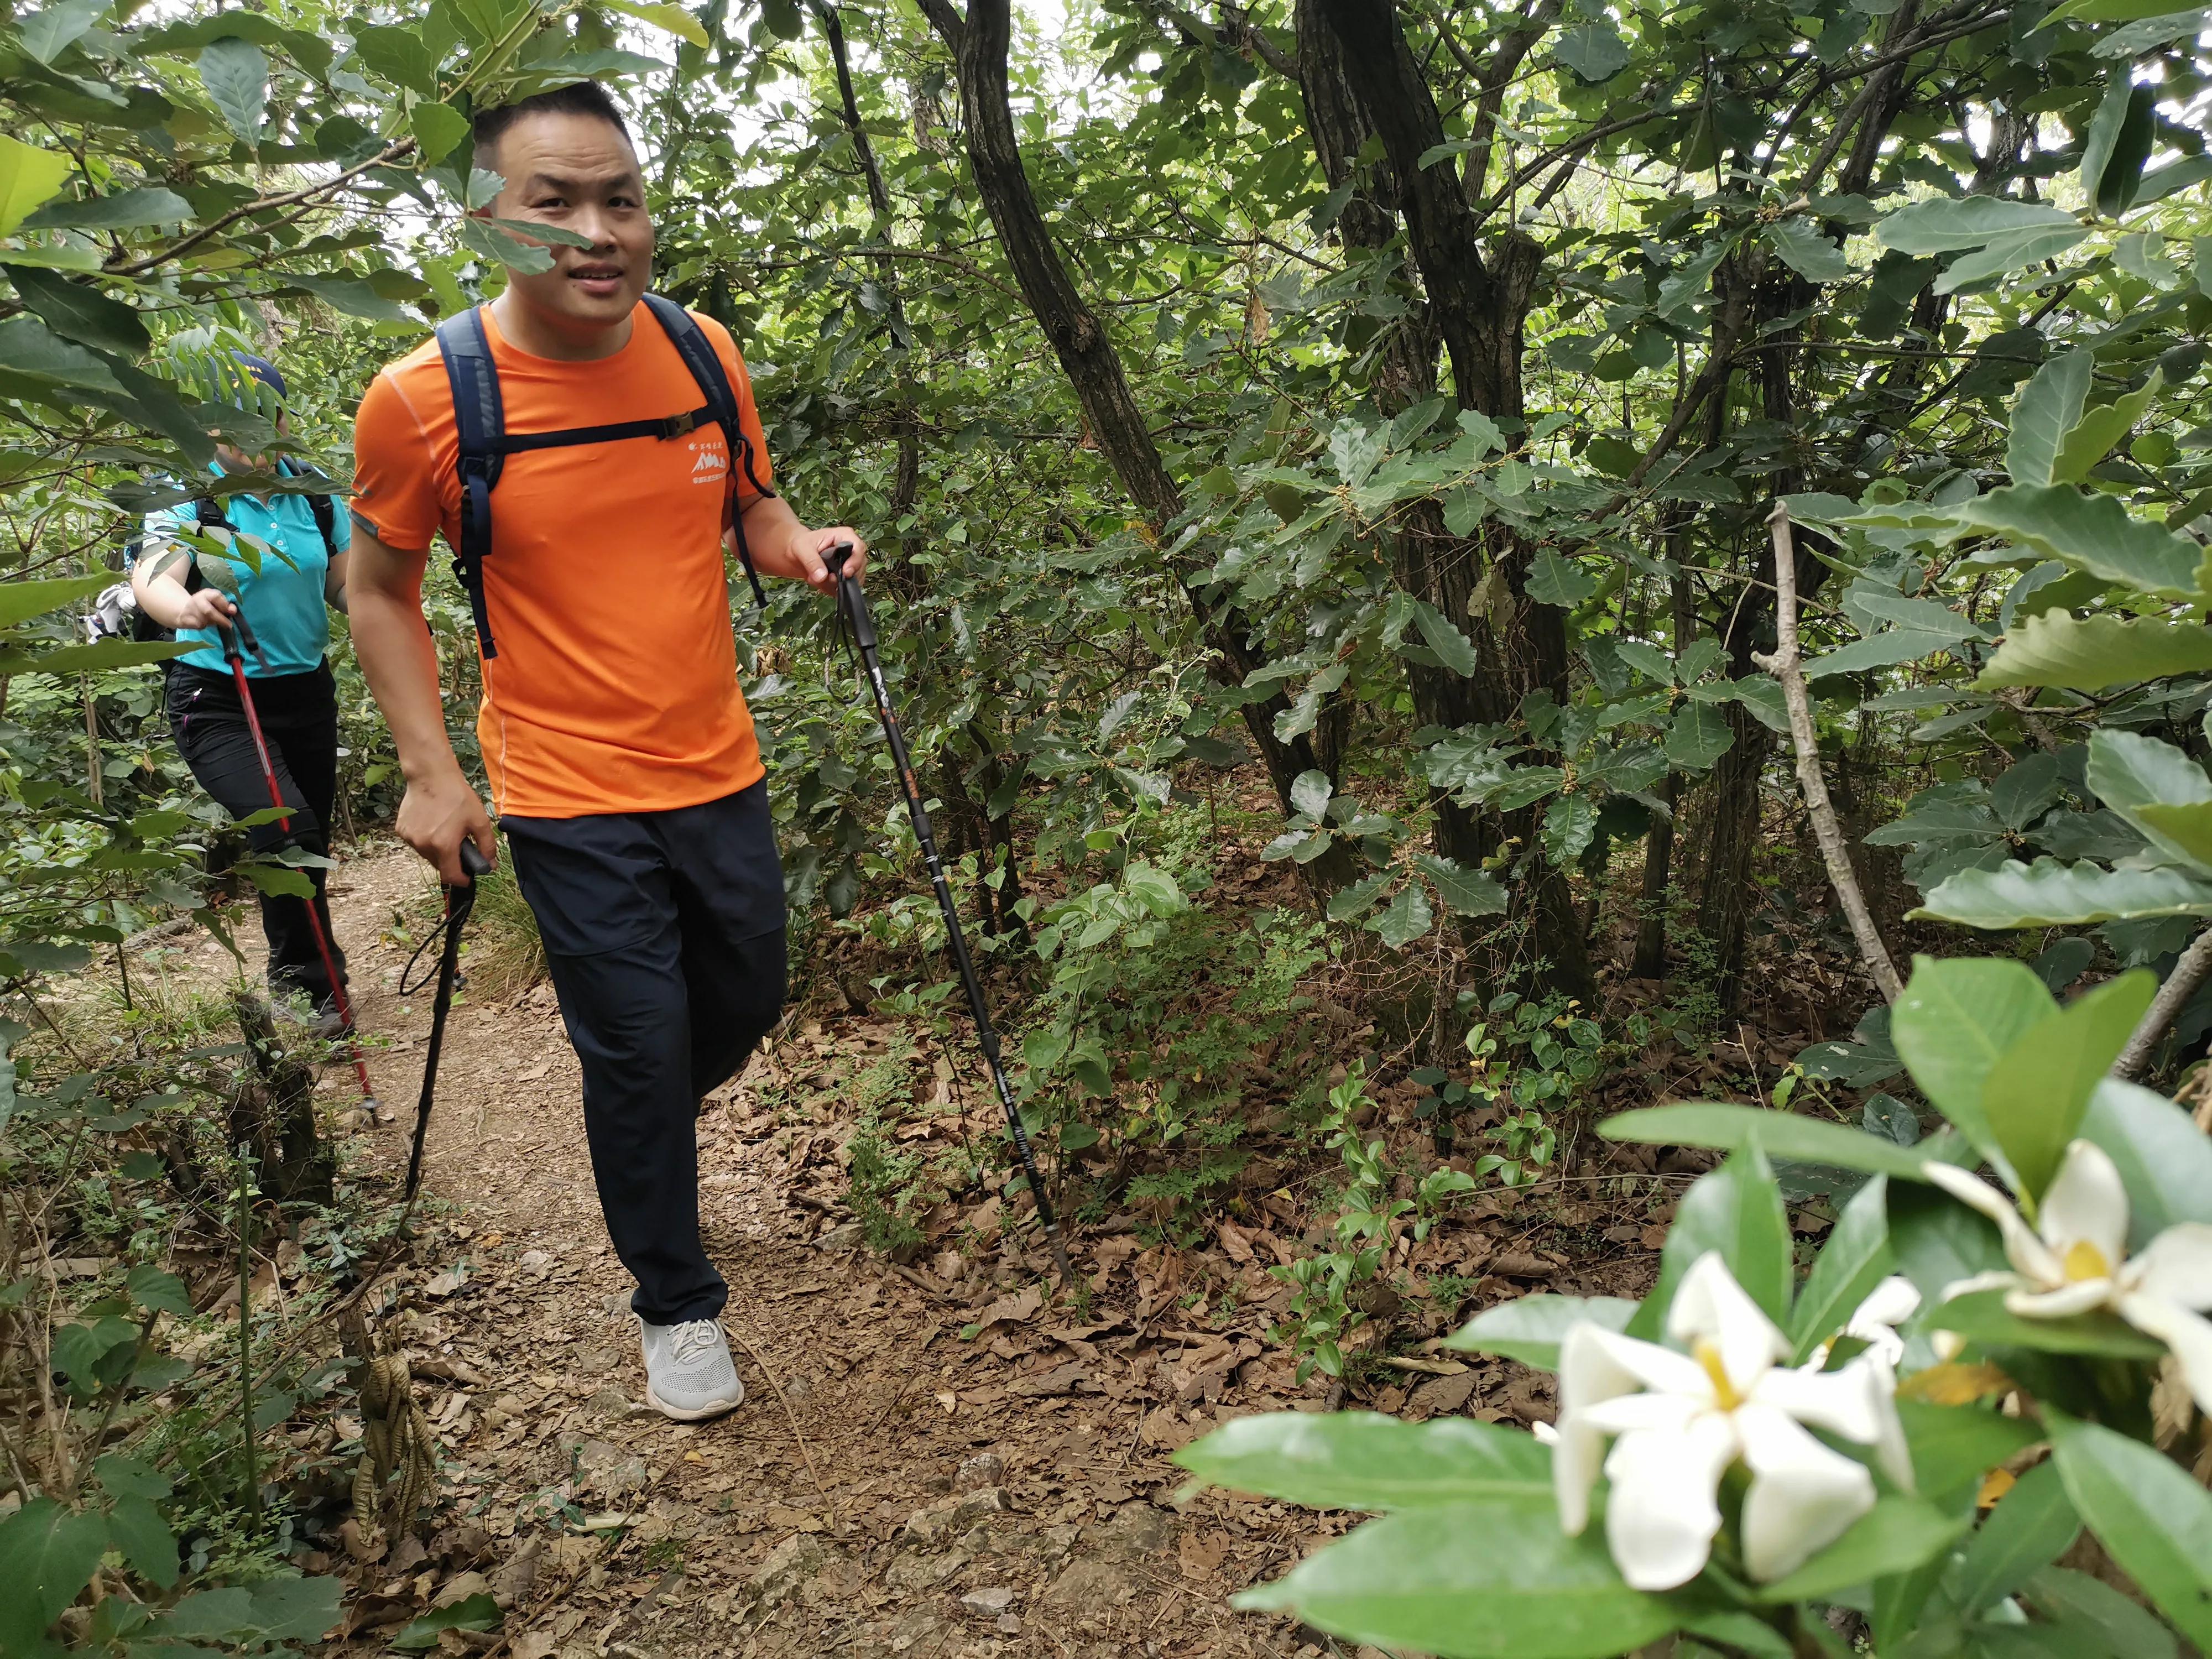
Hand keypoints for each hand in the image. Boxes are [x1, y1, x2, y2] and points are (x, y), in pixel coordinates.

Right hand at [172, 589, 236, 630]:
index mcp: (206, 593)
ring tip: (215, 622)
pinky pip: (198, 626)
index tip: (231, 612)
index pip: (216, 596)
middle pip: (208, 611)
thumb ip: (226, 605)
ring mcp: (189, 610)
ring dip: (212, 623)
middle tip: (228, 625)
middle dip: (220, 619)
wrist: (184, 610)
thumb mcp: (216, 602)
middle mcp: (197, 600)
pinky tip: (205, 624)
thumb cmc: (206, 606)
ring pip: (203, 620)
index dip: (224, 605)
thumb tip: (233, 610)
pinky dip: (204, 626)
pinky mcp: (184, 619)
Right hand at [396, 767, 496, 885]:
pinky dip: (426, 839)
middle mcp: (423, 845)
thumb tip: (491, 865)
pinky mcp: (401, 830)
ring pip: (427, 854)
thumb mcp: (480, 820)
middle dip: (451, 860)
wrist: (431, 776)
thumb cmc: (457, 796)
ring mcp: (410, 838)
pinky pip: (417, 843)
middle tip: (460, 844)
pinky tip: (432, 823)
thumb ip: (487, 846)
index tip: (468, 877)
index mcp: (443, 845)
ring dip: (438, 850)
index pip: (450, 876)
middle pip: (439, 865)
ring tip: (445, 830)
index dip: (461, 880)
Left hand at [785, 524, 866, 595]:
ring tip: (817, 578)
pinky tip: (820, 583)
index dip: (855, 562)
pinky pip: (845, 588)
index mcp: (844, 536)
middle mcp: (851, 550)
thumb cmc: (801, 544)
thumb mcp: (803, 548)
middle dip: (843, 577)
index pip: (858, 548)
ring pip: (853, 580)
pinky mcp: (846, 577)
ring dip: (834, 584)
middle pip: (859, 567)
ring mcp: (850, 564)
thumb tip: (822, 576)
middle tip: (827, 579)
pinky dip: (832, 589)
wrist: (797, 555)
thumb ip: (812, 561)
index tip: (846, 573)